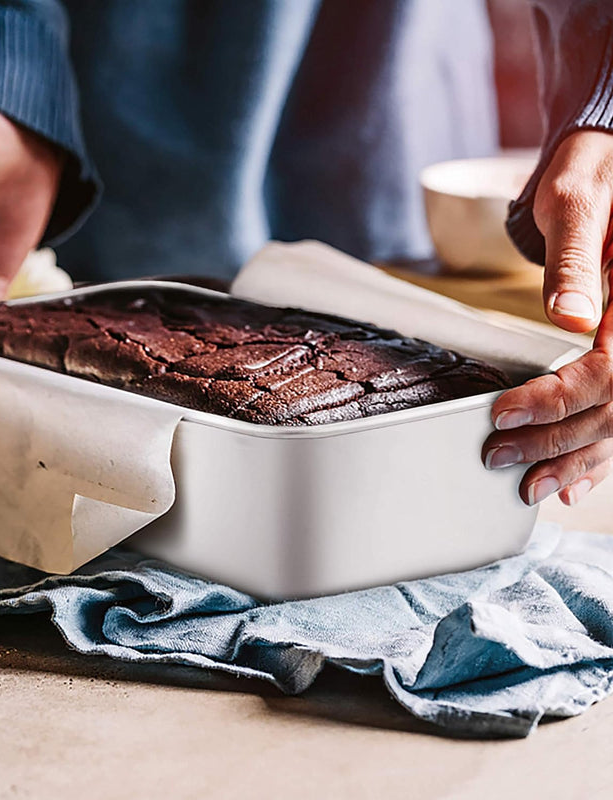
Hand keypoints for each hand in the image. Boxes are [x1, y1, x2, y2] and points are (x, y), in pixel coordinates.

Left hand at [483, 131, 612, 505]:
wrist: (607, 171)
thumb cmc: (591, 177)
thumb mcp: (577, 204)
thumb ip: (576, 261)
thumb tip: (571, 319)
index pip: (607, 373)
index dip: (553, 401)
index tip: (500, 414)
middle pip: (612, 409)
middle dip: (554, 441)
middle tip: (497, 458)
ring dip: (574, 459)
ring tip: (529, 486)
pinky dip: (596, 453)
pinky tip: (572, 482)